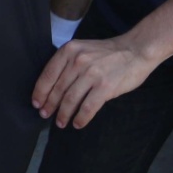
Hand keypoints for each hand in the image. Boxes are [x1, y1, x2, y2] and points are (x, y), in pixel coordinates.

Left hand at [31, 34, 159, 128]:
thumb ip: (68, 62)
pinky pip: (88, 107)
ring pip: (71, 99)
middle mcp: (78, 61)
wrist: (135, 50)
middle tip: (45, 115)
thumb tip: (52, 86)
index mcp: (69, 50)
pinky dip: (81, 118)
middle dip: (50, 105)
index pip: (48, 74)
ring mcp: (92, 74)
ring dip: (63, 114)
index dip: (40, 91)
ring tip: (60, 122)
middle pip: (58, 89)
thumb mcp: (83, 49)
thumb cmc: (108, 52)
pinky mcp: (105, 86)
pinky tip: (78, 123)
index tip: (36, 103)